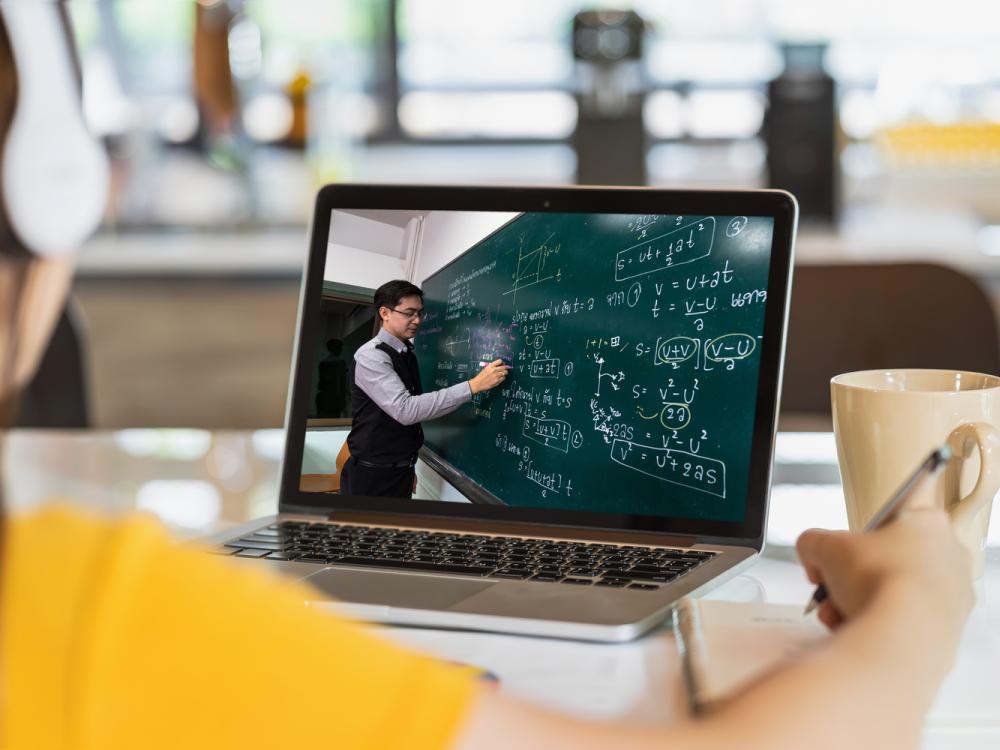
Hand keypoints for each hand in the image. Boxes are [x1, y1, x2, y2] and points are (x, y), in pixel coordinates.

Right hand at [469, 359, 507, 393]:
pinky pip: (503, 378)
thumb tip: (500, 365)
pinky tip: (499, 378)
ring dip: (504, 373)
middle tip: (504, 369)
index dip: (502, 362)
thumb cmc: (481, 376)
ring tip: (501, 374)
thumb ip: (492, 366)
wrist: (478, 383)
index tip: (502, 364)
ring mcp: (496, 376)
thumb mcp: (486, 368)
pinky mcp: (497, 381)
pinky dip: (502, 378)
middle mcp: (494, 370)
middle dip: (505, 368)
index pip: (500, 361)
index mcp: (490, 366)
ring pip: (505, 372)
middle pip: (504, 367)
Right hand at [797, 509, 973, 637]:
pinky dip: (878, 626)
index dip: (853, 541)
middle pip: (885, 564)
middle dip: (849, 581)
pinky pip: (905, 623)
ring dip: (856, 604)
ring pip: (893, 596)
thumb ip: (812, 543)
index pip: (885, 523)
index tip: (837, 556)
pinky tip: (855, 631)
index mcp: (929, 523)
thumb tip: (814, 560)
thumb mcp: (823, 547)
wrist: (903, 634)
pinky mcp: (951, 630)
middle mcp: (951, 557)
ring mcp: (955, 596)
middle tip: (829, 591)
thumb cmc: (876, 579)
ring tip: (835, 615)